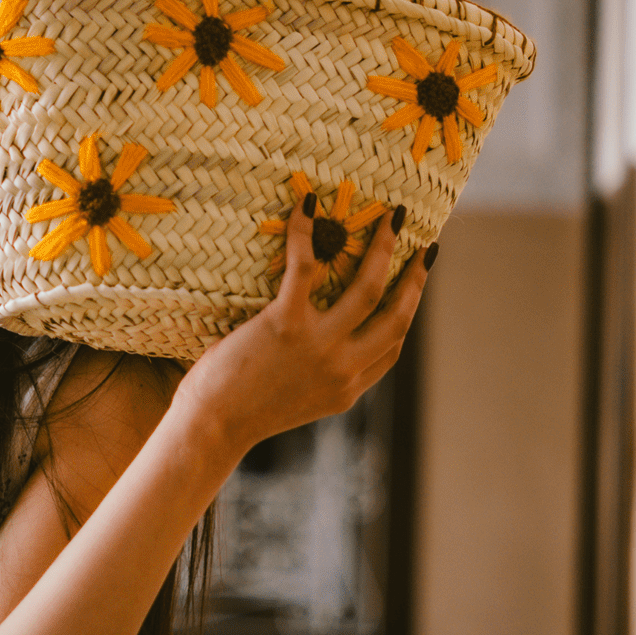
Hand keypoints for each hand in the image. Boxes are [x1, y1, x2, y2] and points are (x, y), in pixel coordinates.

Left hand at [174, 197, 432, 466]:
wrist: (210, 429)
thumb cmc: (235, 413)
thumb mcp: (291, 402)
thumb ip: (312, 376)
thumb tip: (311, 344)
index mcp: (346, 390)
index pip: (391, 347)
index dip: (406, 311)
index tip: (414, 285)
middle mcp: (344, 368)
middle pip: (397, 314)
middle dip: (416, 276)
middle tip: (425, 246)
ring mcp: (320, 346)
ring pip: (368, 287)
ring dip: (384, 247)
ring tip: (389, 218)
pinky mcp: (287, 325)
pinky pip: (306, 268)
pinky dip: (306, 232)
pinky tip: (307, 206)